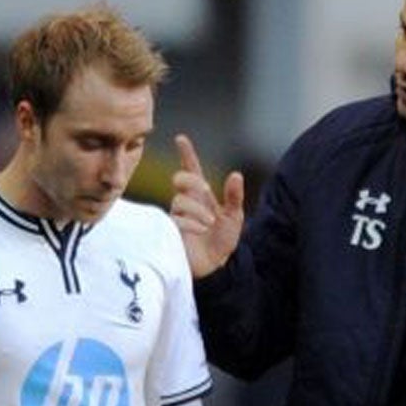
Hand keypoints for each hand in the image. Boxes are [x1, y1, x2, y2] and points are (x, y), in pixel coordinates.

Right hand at [170, 134, 245, 279]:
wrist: (215, 266)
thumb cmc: (222, 241)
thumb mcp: (234, 218)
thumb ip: (234, 197)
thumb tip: (236, 174)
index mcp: (202, 196)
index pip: (192, 170)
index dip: (187, 154)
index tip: (181, 139)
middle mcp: (187, 202)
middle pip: (180, 179)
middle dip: (191, 181)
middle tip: (206, 190)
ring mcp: (177, 215)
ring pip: (180, 200)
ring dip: (197, 210)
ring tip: (209, 224)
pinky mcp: (170, 231)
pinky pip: (176, 219)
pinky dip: (191, 223)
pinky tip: (201, 231)